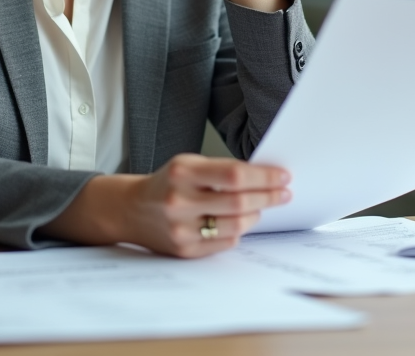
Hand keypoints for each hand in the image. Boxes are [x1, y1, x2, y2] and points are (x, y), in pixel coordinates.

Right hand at [125, 154, 291, 257]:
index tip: (283, 176)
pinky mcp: (184, 250)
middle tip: (284, 193)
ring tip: (261, 207)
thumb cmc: (167, 183)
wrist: (131, 209)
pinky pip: (225, 242)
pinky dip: (239, 231)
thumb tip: (265, 177)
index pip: (234, 175)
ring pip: (236, 225)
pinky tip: (240, 221)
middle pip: (239, 202)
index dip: (264, 176)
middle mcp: (179, 201)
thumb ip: (221, 170)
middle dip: (268, 197)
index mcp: (182, 173)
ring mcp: (181, 229)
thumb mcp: (188, 165)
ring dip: (255, 215)